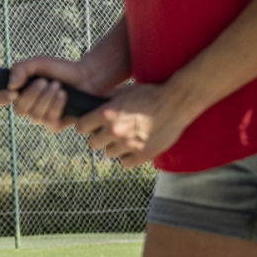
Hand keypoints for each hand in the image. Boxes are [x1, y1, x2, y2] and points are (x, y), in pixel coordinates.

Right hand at [0, 55, 104, 132]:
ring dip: (47, 98)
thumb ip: (20, 69)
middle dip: (32, 95)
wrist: (85, 77)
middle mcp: (26, 106)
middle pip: (18, 109)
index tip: (12, 92)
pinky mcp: (54, 124)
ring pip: (35, 116)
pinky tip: (63, 95)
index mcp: (18, 90)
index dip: (0, 98)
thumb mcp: (38, 63)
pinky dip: (56, 106)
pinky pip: (49, 121)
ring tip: (57, 86)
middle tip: (45, 81)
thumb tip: (11, 85)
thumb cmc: (61, 70)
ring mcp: (40, 116)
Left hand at [69, 82, 194, 167]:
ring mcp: (128, 144)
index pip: (81, 127)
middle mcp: (115, 130)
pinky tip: (134, 148)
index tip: (91, 126)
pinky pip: (124, 163)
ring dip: (115, 147)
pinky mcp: (142, 155)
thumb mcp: (124, 93)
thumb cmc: (150, 95)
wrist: (175, 103)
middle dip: (99, 138)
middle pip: (92, 144)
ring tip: (126, 139)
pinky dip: (128, 157)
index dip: (86, 127)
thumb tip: (92, 107)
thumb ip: (107, 103)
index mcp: (107, 113)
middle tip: (110, 133)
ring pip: (109, 154)